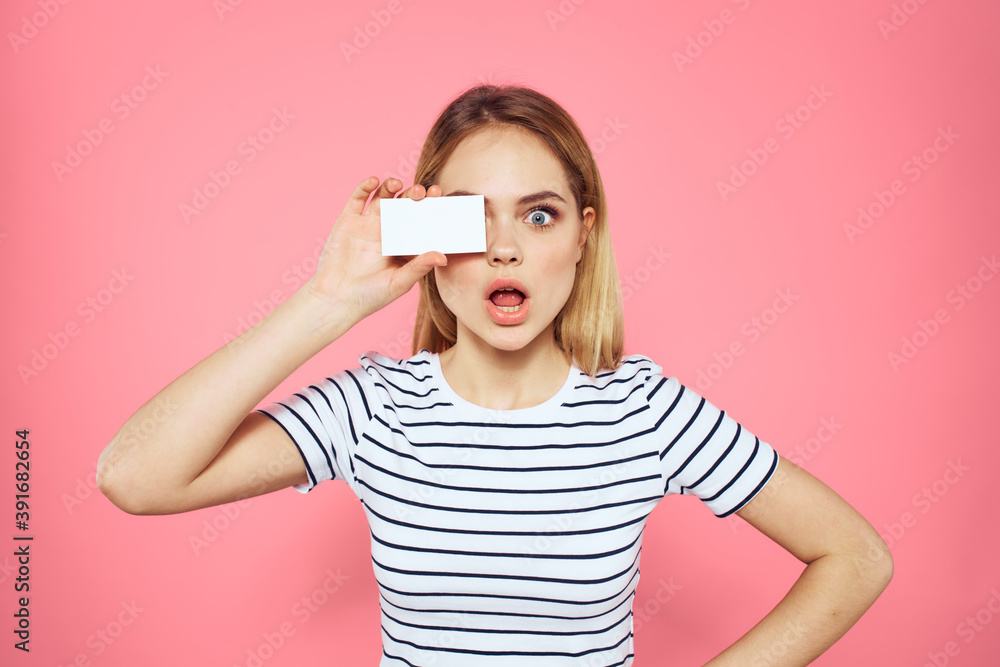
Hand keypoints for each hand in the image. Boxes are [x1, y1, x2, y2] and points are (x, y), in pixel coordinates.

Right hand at [304, 176, 446, 323]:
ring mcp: (368, 225)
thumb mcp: (399, 282)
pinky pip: (358, 199)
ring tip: (395, 183)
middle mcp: (388, 232)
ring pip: (383, 198)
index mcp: (404, 244)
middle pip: (404, 206)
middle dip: (413, 195)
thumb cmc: (371, 296)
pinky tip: (373, 181)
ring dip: (390, 186)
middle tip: (420, 190)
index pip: (421, 221)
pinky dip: (365, 187)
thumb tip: (443, 257)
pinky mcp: (348, 221)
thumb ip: (419, 267)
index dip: (430, 208)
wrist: (336, 299)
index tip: (439, 196)